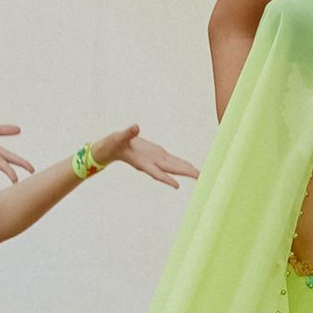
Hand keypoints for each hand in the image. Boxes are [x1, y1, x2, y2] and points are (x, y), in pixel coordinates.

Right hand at [81, 123, 197, 191]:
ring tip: (200, 174)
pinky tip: (190, 166)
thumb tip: (136, 127)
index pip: (156, 172)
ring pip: (173, 166)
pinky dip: (181, 164)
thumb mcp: (119, 137)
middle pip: (171, 170)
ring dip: (186, 170)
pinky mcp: (157, 154)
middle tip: (201, 177)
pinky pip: (171, 160)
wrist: (112, 147)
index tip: (177, 185)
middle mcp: (151, 163)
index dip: (166, 179)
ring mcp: (155, 159)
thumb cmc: (113, 144)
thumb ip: (128, 133)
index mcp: (142, 162)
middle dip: (185, 173)